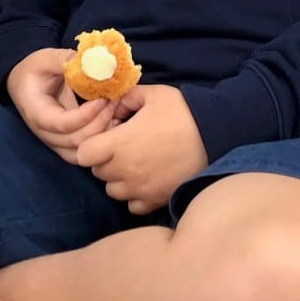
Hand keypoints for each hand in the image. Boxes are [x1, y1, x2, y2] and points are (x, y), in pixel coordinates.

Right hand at [7, 47, 121, 153]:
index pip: (61, 124)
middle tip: (115, 100)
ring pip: (82, 151)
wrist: (23, 83)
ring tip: (116, 110)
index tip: (103, 98)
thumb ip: (66, 60)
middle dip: (99, 121)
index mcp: (36, 112)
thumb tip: (93, 60)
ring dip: (102, 133)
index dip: (85, 115)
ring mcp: (55, 142)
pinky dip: (101, 140)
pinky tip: (114, 122)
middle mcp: (44, 132)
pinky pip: (84, 151)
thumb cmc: (34, 70)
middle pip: (75, 140)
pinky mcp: (65, 144)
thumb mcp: (46, 59)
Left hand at [75, 85, 207, 214]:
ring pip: (113, 190)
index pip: (84, 155)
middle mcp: (125, 170)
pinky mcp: (156, 200)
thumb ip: (126, 98)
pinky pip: (133, 205)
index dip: (91, 146)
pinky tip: (146, 180)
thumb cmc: (183, 112)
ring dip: (118, 179)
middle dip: (105, 160)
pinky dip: (135, 196)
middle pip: (98, 172)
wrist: (215, 135)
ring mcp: (140, 188)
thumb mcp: (153, 95)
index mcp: (119, 144)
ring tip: (135, 165)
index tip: (105, 139)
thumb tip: (112, 105)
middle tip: (123, 148)